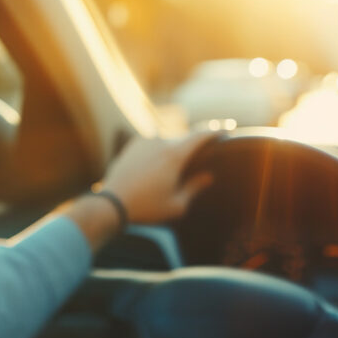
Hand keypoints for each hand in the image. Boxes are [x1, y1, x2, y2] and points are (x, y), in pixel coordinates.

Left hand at [99, 131, 215, 226]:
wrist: (112, 203)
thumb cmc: (146, 208)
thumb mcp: (176, 205)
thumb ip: (194, 188)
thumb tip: (208, 176)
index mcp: (174, 155)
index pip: (200, 136)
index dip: (214, 131)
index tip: (225, 130)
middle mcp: (160, 142)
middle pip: (183, 141)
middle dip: (190, 152)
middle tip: (192, 168)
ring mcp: (144, 141)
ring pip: (166, 144)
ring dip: (171, 155)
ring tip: (166, 176)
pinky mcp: (132, 144)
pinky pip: (152, 146)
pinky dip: (157, 155)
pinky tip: (152, 173)